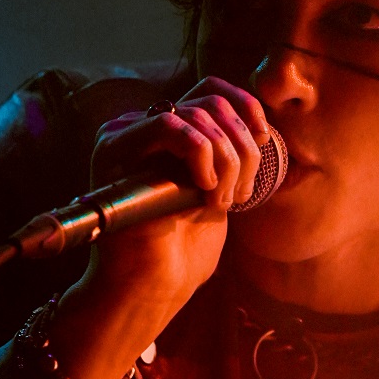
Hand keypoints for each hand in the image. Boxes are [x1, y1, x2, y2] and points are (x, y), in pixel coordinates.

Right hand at [48, 77, 268, 378]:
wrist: (152, 288)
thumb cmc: (184, 251)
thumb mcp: (217, 192)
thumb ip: (226, 154)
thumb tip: (254, 122)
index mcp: (165, 135)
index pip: (209, 89)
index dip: (245, 106)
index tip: (263, 141)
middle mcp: (141, 128)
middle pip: (210, 102)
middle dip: (241, 147)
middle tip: (239, 194)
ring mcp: (125, 136)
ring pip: (196, 115)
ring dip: (226, 160)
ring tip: (221, 203)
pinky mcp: (114, 150)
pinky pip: (168, 126)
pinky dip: (200, 155)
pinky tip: (203, 191)